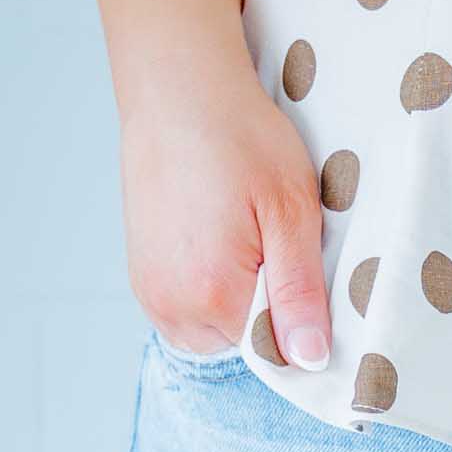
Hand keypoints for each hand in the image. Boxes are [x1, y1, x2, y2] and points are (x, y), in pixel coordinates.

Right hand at [121, 36, 332, 367]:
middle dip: (266, 304)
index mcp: (211, 295)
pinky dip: (210, 284)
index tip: (303, 262)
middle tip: (273, 237)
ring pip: (214, 327)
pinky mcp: (141, 275)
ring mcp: (149, 292)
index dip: (300, 314)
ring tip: (245, 231)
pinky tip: (220, 234)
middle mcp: (169, 305)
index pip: (274, 350)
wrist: (178, 91)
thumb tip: (310, 360)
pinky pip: (188, 307)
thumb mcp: (291, 211)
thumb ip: (299, 293)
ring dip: (238, 295)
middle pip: (242, 342)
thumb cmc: (239, 138)